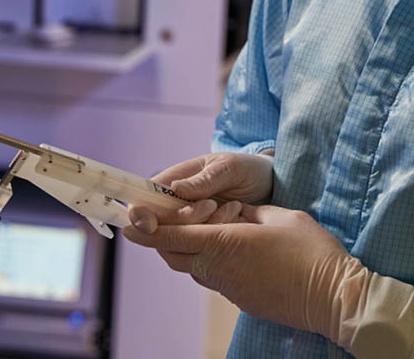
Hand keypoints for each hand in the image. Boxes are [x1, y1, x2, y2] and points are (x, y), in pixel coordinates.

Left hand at [122, 204, 354, 337]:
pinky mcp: (239, 300)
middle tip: (173, 219)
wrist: (334, 299)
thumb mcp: (279, 216)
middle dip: (165, 237)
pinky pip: (211, 278)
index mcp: (225, 243)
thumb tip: (230, 214)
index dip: (146, 230)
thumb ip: (246, 213)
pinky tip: (233, 250)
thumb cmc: (311, 252)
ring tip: (214, 228)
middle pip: (174, 254)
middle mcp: (218, 269)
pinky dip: (210, 261)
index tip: (127, 224)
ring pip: (191, 267)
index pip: (172, 237)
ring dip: (190, 248)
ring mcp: (227, 288)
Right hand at [127, 153, 272, 231]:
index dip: (141, 215)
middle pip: (159, 225)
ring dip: (205, 228)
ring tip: (232, 209)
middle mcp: (176, 204)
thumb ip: (204, 180)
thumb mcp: (229, 168)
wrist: (272, 185)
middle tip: (211, 206)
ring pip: (180, 238)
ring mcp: (190, 222)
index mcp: (173, 181)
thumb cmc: (247, 169)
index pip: (142, 200)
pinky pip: (200, 245)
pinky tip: (236, 220)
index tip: (152, 224)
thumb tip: (175, 188)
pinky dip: (217, 237)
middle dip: (184, 221)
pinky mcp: (206, 236)